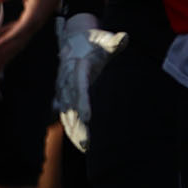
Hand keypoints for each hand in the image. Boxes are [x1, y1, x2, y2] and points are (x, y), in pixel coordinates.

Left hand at [0, 0, 59, 66]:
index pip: (19, 30)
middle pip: (17, 42)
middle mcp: (33, 26)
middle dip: (4, 51)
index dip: (7, 38)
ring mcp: (32, 28)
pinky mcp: (29, 27)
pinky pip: (18, 38)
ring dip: (6, 52)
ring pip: (18, 43)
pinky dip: (8, 44)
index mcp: (33, 16)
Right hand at [53, 11, 126, 152]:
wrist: (74, 39)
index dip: (83, 103)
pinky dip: (72, 130)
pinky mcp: (64, 97)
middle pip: (72, 107)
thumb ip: (114, 42)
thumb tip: (124, 38)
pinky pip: (66, 116)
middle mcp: (67, 80)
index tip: (88, 117)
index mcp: (78, 67)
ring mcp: (64, 90)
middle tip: (88, 143)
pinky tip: (81, 145)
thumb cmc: (94, 41)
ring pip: (67, 114)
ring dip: (75, 132)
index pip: (80, 87)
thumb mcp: (104, 40)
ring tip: (85, 148)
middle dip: (79, 126)